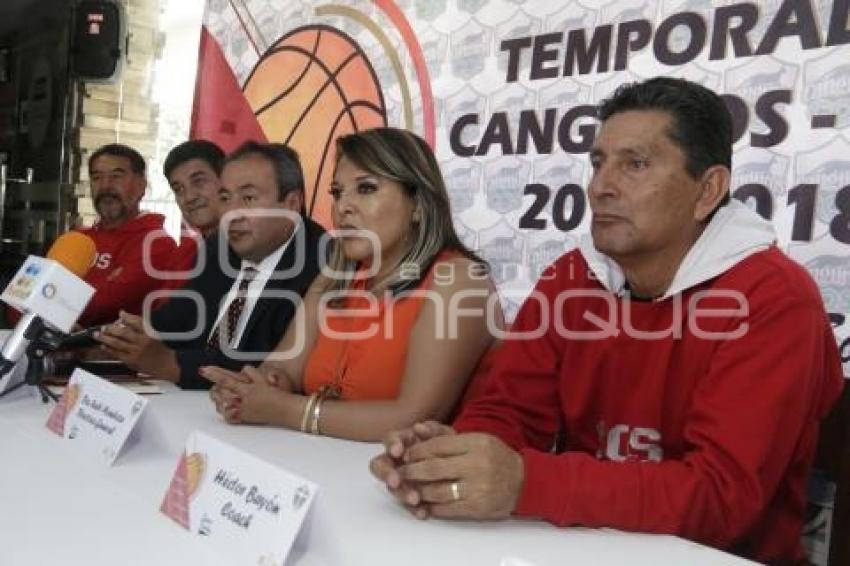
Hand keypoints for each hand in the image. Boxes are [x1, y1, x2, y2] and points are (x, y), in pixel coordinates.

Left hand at [94, 311, 178, 379]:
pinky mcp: (132, 361)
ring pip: (117, 343)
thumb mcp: (155, 335)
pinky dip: (109, 350)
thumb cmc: (161, 349)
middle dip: (111, 328)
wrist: (166, 365)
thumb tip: (127, 319)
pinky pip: (117, 354)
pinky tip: (103, 346)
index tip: (121, 313)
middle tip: (104, 327)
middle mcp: (142, 342)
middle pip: (124, 333)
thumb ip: (143, 327)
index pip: (137, 322)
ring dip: (105, 338)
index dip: (127, 317)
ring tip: (98, 335)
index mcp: (150, 334)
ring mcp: (136, 352)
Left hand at [201, 365, 286, 424]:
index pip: (226, 380)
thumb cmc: (278, 395)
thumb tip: (245, 369)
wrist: (286, 411)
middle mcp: (242, 401)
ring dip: (217, 397)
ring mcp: (243, 410)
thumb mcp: (266, 381)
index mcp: (247, 389)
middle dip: (213, 386)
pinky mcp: (246, 418)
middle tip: (206, 377)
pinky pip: (230, 415)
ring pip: (223, 404)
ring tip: (213, 390)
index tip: (203, 370)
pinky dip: (224, 410)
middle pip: (221, 393)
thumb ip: (253, 374)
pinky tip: (222, 406)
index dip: (213, 374)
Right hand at [370, 421, 455, 518]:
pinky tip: (423, 512)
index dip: (391, 445)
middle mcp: (397, 461)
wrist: (462, 465)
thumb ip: (433, 430)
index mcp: (403, 442)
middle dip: (386, 473)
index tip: (398, 451)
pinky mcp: (411, 496)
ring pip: (393, 487)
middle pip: (381, 465)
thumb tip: (418, 427)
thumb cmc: (449, 446)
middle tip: (395, 481)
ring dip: (401, 493)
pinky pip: (408, 504)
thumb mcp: (445, 436)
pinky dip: (415, 509)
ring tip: (415, 499)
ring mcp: (403, 480)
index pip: (389, 440)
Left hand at [399, 432, 524, 519]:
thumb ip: (449, 437)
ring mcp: (477, 488)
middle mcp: (477, 464)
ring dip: (418, 490)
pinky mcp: (477, 508)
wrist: (525, 482)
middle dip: (411, 471)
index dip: (417, 450)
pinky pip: (447, 508)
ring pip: (437, 490)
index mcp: (476, 443)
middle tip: (400, 472)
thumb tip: (418, 430)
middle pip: (433, 468)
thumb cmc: (496, 458)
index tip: (406, 454)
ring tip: (409, 488)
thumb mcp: (478, 439)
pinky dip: (432, 506)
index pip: (438, 445)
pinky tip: (425, 503)